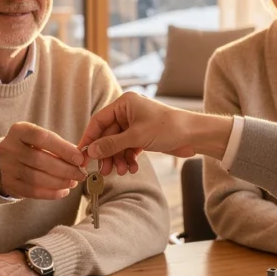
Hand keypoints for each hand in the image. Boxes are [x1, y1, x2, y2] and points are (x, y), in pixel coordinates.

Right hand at [0, 122, 86, 199]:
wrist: (5, 161)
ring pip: (37, 178)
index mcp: (19, 131)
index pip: (42, 138)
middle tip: (80, 174)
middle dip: (65, 169)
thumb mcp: (40, 139)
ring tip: (73, 182)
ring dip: (59, 182)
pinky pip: (33, 192)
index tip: (79, 158)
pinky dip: (51, 193)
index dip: (63, 149)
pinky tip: (63, 191)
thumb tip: (80, 159)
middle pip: (40, 160)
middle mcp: (10, 148)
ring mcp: (7, 167)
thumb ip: (58, 146)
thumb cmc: (31, 147)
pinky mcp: (9, 184)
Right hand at [77, 92, 197, 175]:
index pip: (98, 120)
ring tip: (122, 171)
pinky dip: (128, 159)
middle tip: (103, 170)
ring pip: (117, 145)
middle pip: (107, 135)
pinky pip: (128, 149)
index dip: (90, 138)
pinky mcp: (142, 137)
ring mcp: (135, 125)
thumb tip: (91, 151)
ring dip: (118, 159)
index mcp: (124, 104)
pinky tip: (132, 168)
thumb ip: (111, 144)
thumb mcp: (136, 137)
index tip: (82, 154)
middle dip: (107, 154)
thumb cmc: (168, 128)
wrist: (194, 135)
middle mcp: (127, 113)